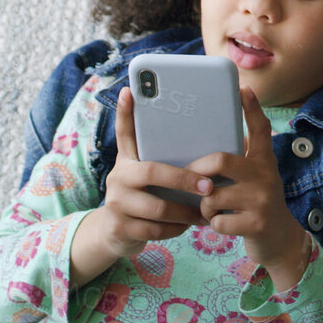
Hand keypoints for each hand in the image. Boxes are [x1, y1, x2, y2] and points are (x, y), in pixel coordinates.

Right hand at [80, 88, 211, 261]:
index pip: (125, 133)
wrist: (113, 232)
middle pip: (153, 173)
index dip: (125, 113)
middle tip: (209, 185)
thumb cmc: (140, 196)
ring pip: (157, 207)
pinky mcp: (120, 228)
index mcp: (127, 161)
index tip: (130, 91)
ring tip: (204, 211)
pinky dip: (175, 228)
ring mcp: (116, 204)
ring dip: (185, 210)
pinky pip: (155, 229)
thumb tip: (186, 131)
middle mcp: (118, 178)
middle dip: (184, 179)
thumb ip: (158, 157)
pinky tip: (187, 226)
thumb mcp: (142, 174)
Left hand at [188, 87, 311, 289]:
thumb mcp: (255, 179)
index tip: (243, 88)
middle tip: (192, 179)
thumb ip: (239, 160)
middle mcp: (265, 175)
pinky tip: (222, 224)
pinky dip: (213, 225)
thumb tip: (209, 141)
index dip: (251, 108)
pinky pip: (217, 220)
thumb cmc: (256, 205)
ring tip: (210, 209)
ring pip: (212, 195)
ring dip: (204, 205)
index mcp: (263, 161)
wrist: (280, 241)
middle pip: (221, 160)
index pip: (260, 128)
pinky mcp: (256, 223)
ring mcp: (262, 199)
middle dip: (198, 170)